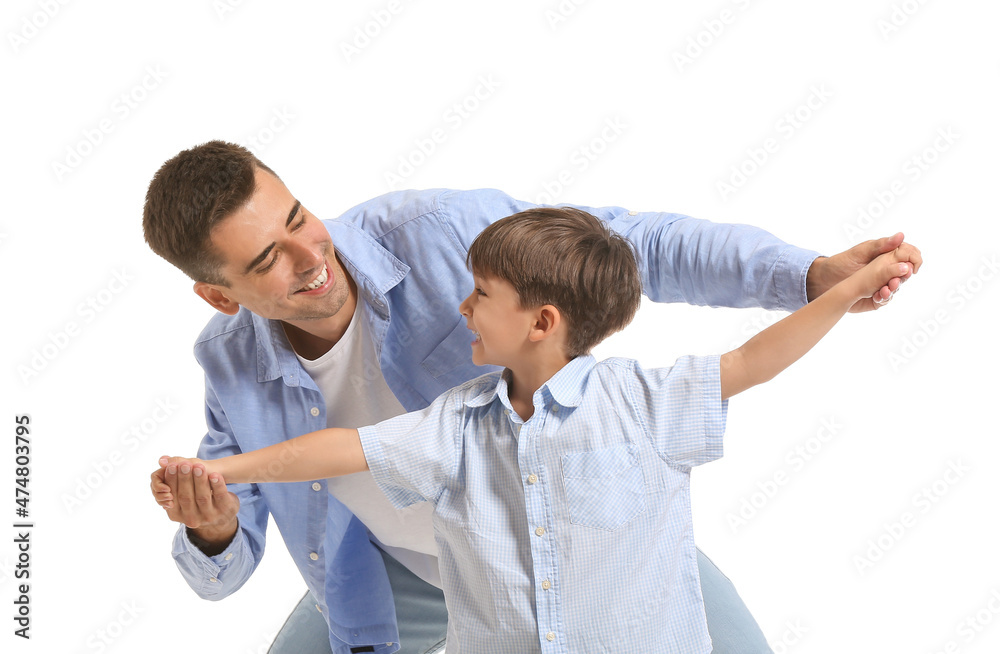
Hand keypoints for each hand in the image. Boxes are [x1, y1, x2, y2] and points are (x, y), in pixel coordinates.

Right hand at [150, 456, 239, 552]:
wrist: (222, 511)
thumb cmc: (196, 497)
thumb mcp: (184, 491)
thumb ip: (173, 476)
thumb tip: (162, 460)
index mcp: (176, 514)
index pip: (171, 496)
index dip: (171, 480)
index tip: (172, 465)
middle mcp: (191, 519)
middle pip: (185, 497)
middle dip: (184, 479)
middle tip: (185, 464)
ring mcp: (209, 516)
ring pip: (202, 497)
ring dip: (199, 480)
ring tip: (199, 466)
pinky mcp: (225, 509)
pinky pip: (220, 496)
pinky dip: (217, 484)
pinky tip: (215, 474)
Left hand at [807, 232, 921, 311]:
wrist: (824, 280)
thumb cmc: (841, 262)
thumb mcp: (860, 252)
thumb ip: (880, 245)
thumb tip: (901, 236)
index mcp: (886, 255)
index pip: (909, 254)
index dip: (914, 259)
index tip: (912, 265)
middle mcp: (888, 270)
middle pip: (906, 272)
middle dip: (905, 276)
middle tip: (896, 279)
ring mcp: (883, 284)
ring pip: (897, 287)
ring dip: (894, 288)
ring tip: (885, 288)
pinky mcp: (876, 296)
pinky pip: (886, 298)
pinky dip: (884, 297)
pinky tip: (877, 296)